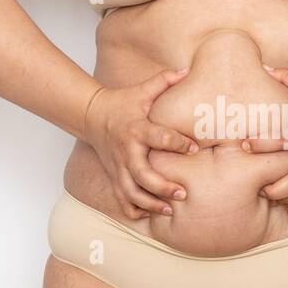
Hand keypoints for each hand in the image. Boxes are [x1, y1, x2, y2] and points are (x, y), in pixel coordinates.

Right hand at [85, 69, 198, 219]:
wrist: (91, 116)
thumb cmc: (122, 103)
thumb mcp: (142, 91)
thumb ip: (164, 81)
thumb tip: (186, 70)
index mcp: (137, 129)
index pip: (159, 137)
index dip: (177, 143)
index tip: (195, 148)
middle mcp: (127, 151)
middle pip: (143, 175)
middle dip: (162, 186)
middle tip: (183, 193)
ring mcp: (118, 166)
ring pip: (132, 192)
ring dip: (150, 204)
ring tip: (169, 211)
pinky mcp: (114, 175)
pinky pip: (121, 198)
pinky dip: (132, 209)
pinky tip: (146, 217)